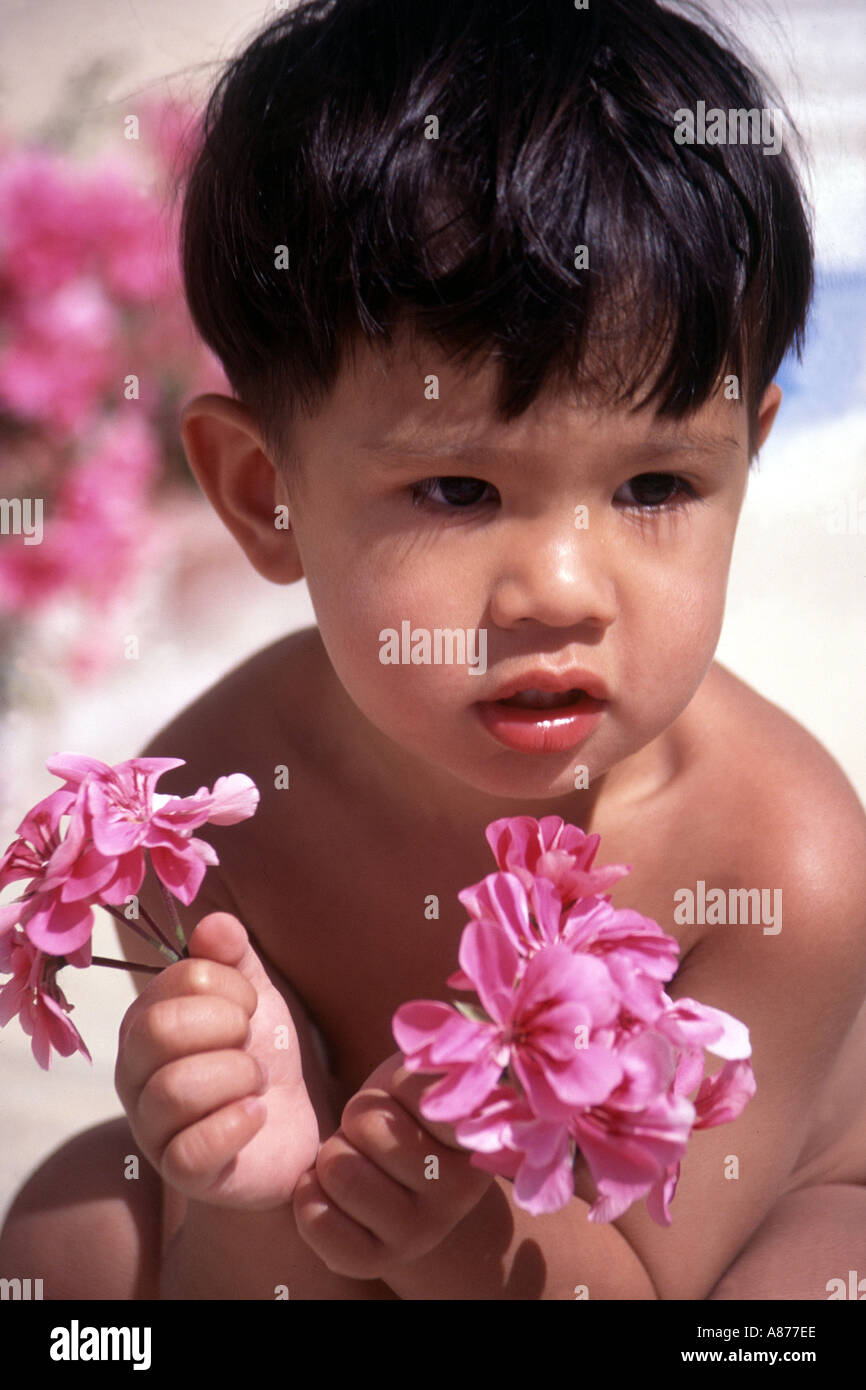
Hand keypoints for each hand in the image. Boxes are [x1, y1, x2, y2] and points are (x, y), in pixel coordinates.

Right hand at [115, 912, 317, 1208]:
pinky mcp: (180, 1171)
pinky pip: (192, 1149)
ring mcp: (151, 1126)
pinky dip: (237, 1123)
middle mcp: (135, 1073)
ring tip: (257, 1082)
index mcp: (145, 1021)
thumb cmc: (258, 1056)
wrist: (286, 1133)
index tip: (251, 1005)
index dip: (228, 986)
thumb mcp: (252, 998)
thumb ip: (233, 957)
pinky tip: (257, 1114)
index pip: (176, 981)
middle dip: (226, 1027)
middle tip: (251, 1044)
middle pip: (160, 1030)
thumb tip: (216, 923)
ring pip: (175, 1088)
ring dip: (237, 1076)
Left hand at [292, 1052, 492, 1279]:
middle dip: (359, 1118)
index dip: (398, 1085)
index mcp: (478, 1138)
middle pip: (367, 1125)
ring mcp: (422, 1232)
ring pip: (340, 1169)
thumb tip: (428, 1092)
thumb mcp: (423, 1075)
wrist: (398, 1167)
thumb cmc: (405, 1106)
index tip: (410, 1097)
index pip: (419, 1093)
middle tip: (377, 1132)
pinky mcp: (378, 1260)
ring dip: (334, 1152)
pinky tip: (331, 1189)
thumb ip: (428, 1076)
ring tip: (359, 1158)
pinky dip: (309, 1193)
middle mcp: (459, 1192)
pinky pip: (317, 1219)